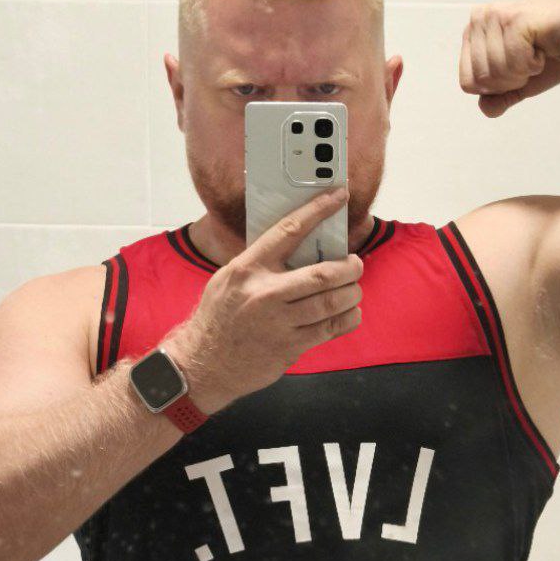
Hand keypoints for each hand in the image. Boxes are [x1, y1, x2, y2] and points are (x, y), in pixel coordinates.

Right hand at [163, 186, 362, 412]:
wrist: (204, 364)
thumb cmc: (219, 318)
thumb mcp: (228, 280)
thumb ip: (260, 264)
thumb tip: (299, 246)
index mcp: (248, 268)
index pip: (289, 231)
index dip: (317, 210)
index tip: (339, 196)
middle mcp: (264, 293)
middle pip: (323, 273)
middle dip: (349, 267)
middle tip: (355, 264)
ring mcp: (279, 322)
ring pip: (331, 302)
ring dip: (352, 294)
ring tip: (354, 290)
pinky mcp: (290, 346)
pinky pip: (330, 329)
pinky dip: (348, 318)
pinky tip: (350, 313)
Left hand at [459, 0, 559, 117]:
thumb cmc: (552, 56)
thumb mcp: (519, 84)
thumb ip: (498, 98)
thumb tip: (485, 109)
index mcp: (473, 34)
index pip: (467, 84)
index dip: (495, 88)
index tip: (515, 70)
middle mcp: (480, 19)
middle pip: (481, 81)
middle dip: (510, 81)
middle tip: (528, 61)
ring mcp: (496, 16)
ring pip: (496, 72)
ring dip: (523, 72)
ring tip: (536, 52)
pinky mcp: (515, 18)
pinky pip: (514, 63)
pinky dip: (533, 64)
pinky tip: (542, 47)